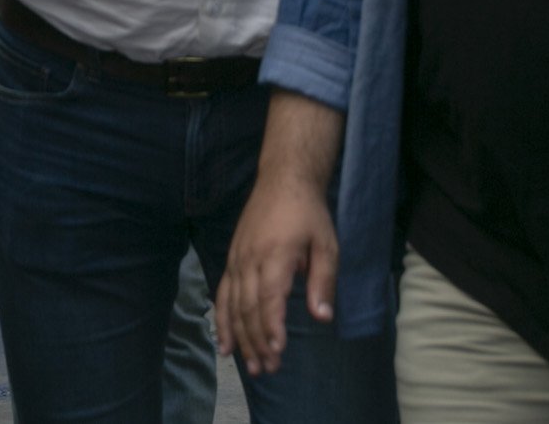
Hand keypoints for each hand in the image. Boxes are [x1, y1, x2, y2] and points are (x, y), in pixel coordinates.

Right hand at [214, 173, 336, 376]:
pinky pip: (223, 294)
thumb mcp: (326, 244)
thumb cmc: (308, 213)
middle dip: (257, 342)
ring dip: (240, 338)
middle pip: (248, 308)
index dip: (271, 327)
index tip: (277, 352)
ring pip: (233, 305)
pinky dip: (222, 320)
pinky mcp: (232, 258)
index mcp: (275, 255)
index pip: (269, 299)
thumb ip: (323, 281)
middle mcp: (250, 259)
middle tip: (268, 369)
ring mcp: (237, 259)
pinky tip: (225, 343)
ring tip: (250, 366)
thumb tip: (322, 317)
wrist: (283, 180)